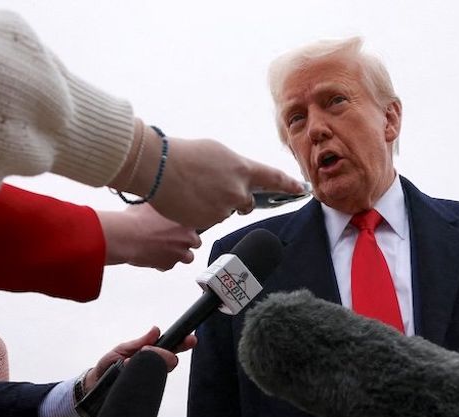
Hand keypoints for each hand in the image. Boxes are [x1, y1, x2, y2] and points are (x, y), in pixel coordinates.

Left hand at [82, 326, 197, 393]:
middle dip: (168, 356)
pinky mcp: (142, 389)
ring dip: (148, 363)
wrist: (94, 385)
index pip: (171, 347)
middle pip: (170, 360)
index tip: (190, 340)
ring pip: (158, 370)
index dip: (182, 343)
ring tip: (129, 361)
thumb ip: (140, 342)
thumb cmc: (110, 365)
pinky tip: (127, 368)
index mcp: (150, 354)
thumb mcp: (122, 349)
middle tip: (164, 354)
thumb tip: (156, 330)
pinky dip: (136, 373)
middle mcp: (152, 366)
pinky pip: (146, 382)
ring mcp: (148, 378)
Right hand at [98, 205, 201, 270]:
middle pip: (195, 242)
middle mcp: (187, 237)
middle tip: (171, 237)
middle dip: (185, 241)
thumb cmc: (136, 219)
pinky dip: (163, 261)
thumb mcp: (152, 203)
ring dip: (179, 253)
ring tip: (164, 248)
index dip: (185, 226)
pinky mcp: (168, 265)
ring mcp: (179, 253)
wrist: (126, 236)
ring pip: (187, 257)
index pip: (197, 224)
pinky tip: (152, 254)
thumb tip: (160, 202)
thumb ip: (163, 206)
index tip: (178, 226)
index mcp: (186, 220)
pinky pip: (170, 265)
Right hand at [109, 122, 303, 230]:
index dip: (289, 186)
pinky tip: (188, 200)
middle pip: (247, 202)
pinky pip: (209, 220)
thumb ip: (235, 167)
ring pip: (225, 211)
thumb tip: (238, 178)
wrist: (158, 168)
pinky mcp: (208, 222)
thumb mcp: (217, 152)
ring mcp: (223, 209)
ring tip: (194, 190)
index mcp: (243, 169)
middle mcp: (238, 191)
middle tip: (215, 188)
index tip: (301, 190)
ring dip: (214, 204)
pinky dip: (201, 212)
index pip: (274, 179)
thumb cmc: (184, 154)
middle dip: (236, 198)